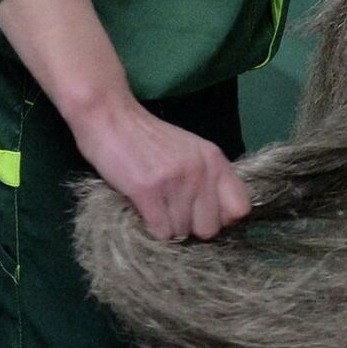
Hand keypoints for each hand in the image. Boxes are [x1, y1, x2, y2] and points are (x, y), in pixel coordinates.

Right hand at [0, 0, 250, 242]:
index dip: (219, 217)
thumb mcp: (186, 149)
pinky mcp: (147, 190)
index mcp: (213, 159)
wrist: (107, 115)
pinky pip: (160, 232)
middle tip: (169, 209)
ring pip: (181, 233)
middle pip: (209, 229)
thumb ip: (205, 176)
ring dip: (165, 226)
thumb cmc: (143, 136)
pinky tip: (141, 208)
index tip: (199, 212)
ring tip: (151, 204)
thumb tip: (215, 219)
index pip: (239, 209)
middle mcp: (200, 170)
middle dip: (189, 226)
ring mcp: (175, 181)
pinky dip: (149, 227)